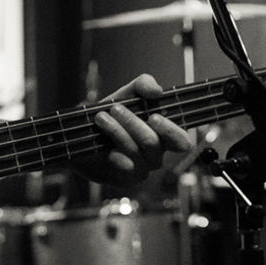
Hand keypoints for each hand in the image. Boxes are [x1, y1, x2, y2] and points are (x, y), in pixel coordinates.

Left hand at [74, 74, 193, 187]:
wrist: (83, 134)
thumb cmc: (112, 114)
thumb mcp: (127, 93)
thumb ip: (144, 84)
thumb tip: (157, 91)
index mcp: (164, 136)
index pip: (182, 141)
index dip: (171, 131)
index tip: (153, 116)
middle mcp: (156, 155)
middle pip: (152, 142)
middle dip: (131, 122)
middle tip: (115, 108)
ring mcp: (142, 169)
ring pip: (135, 151)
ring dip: (117, 131)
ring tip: (101, 118)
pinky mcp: (126, 180)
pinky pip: (126, 168)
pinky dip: (116, 155)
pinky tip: (106, 150)